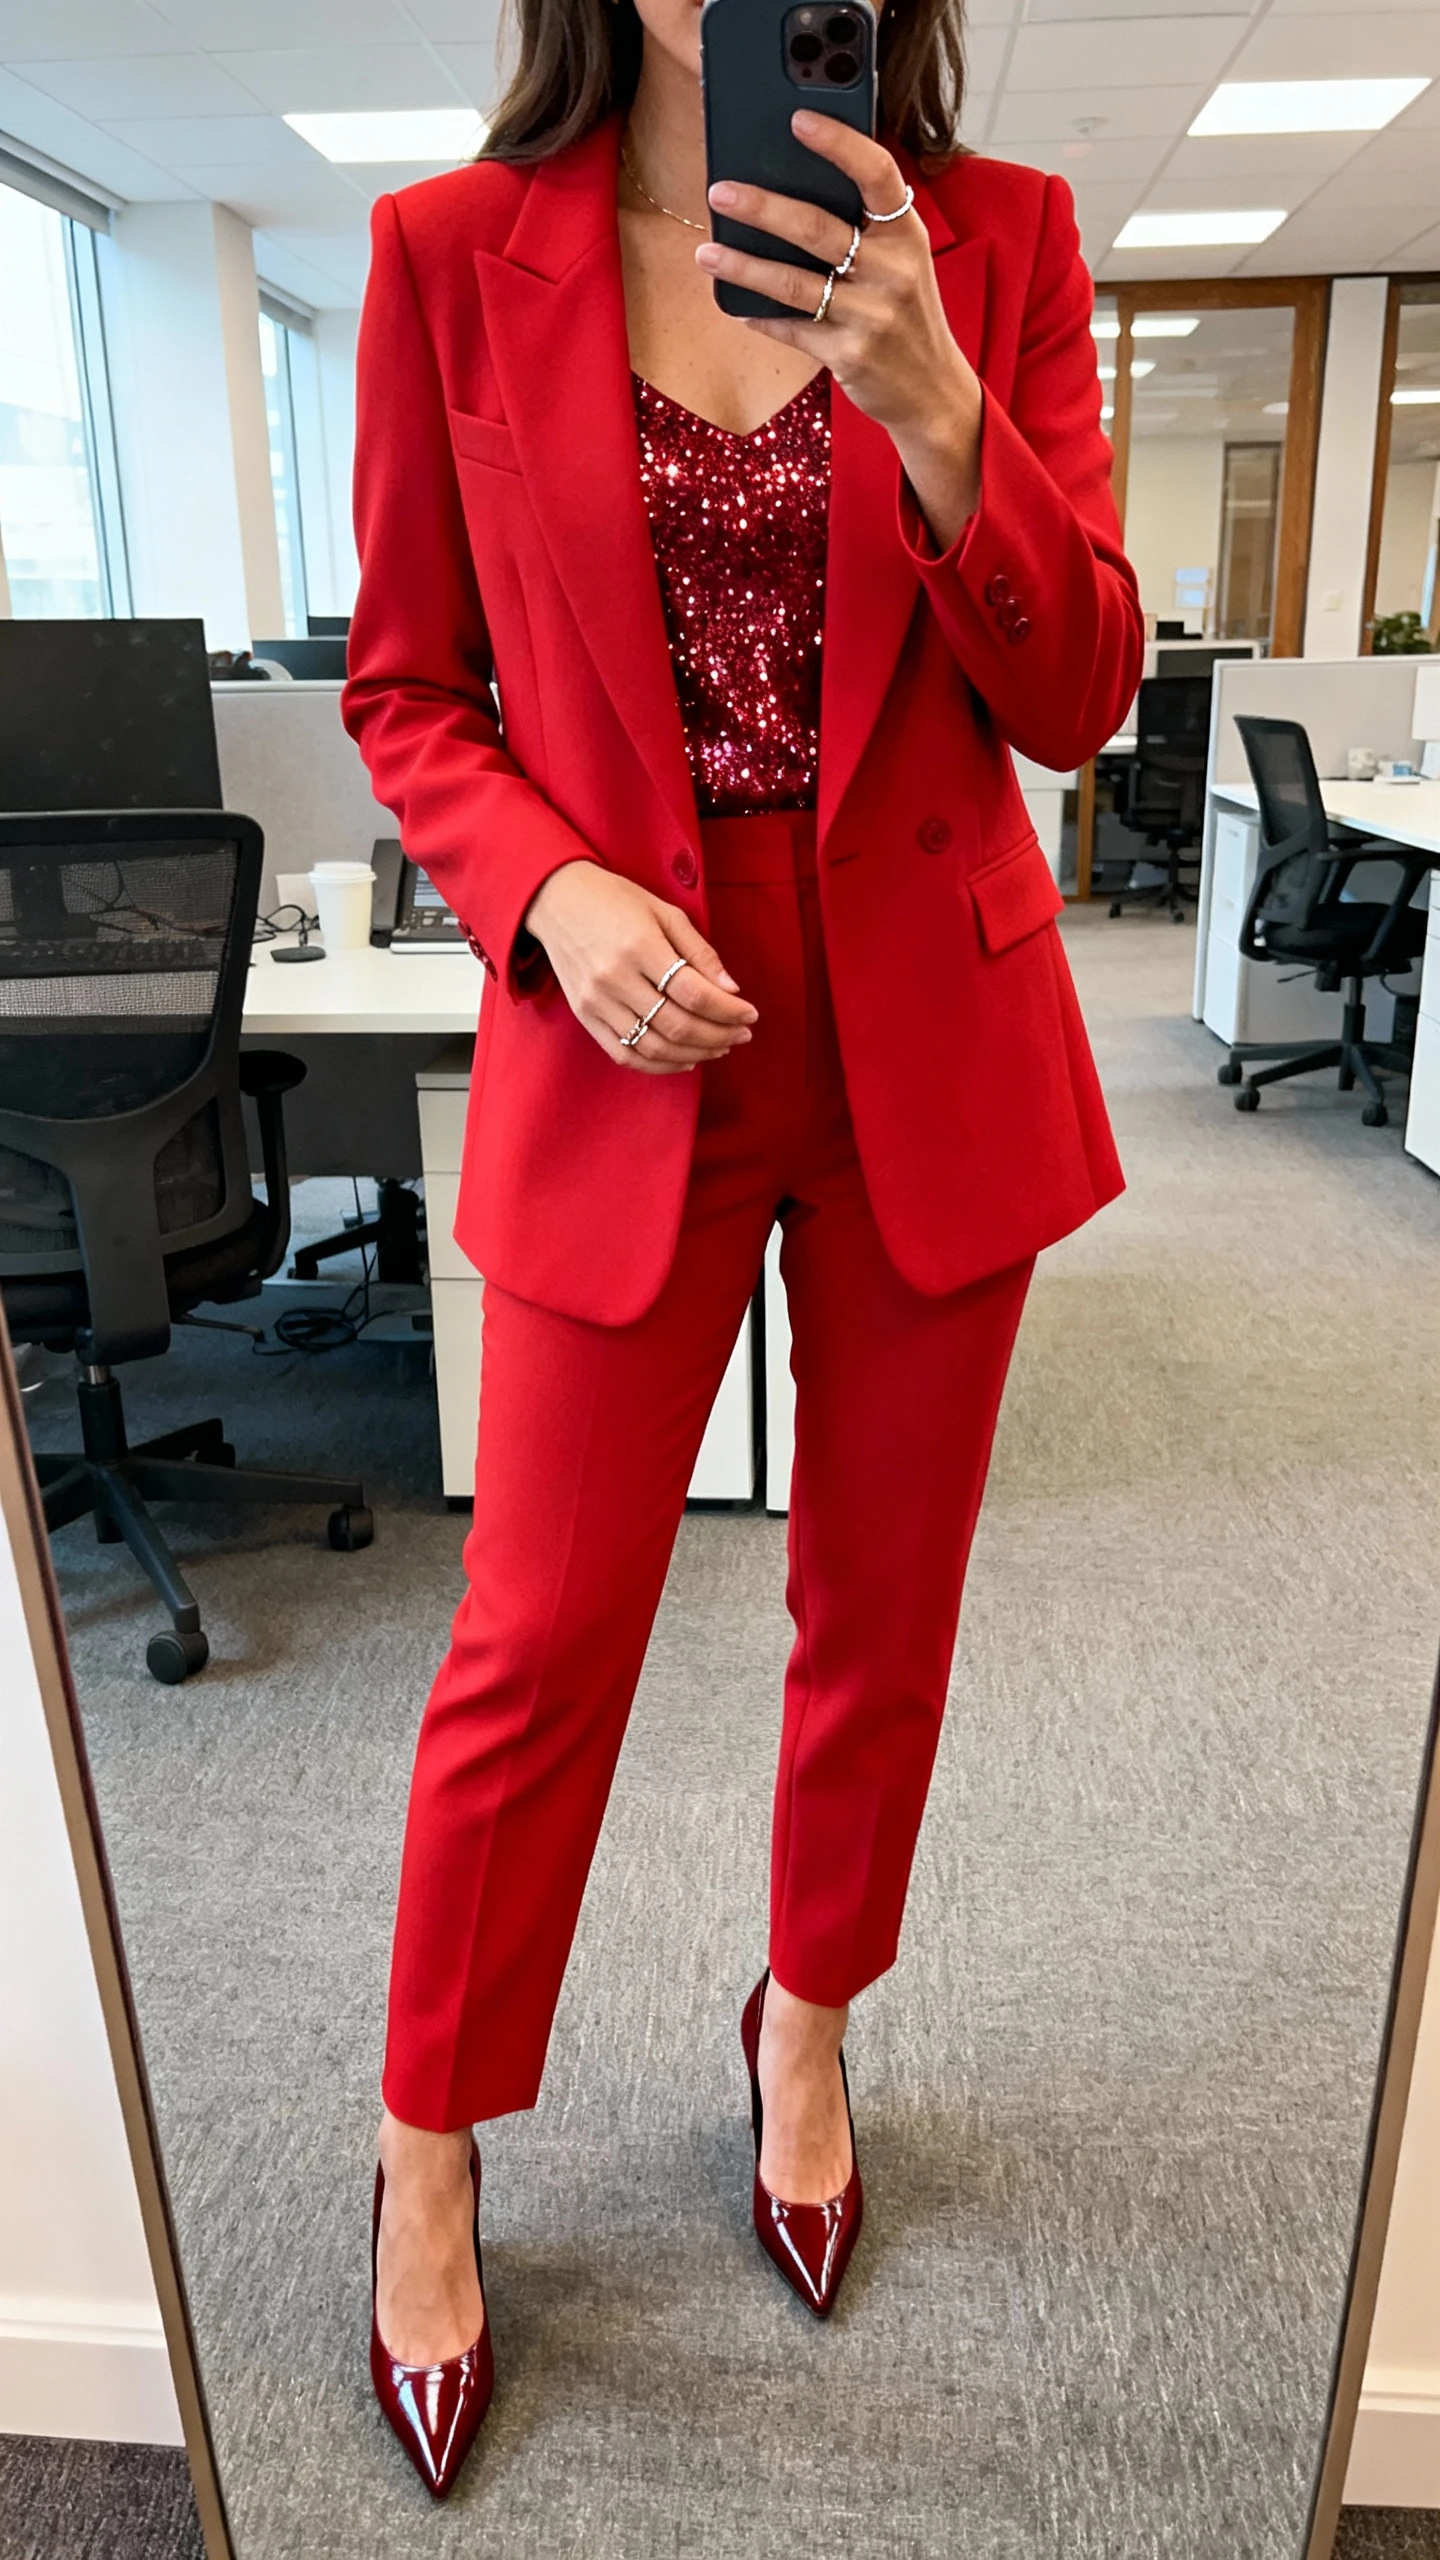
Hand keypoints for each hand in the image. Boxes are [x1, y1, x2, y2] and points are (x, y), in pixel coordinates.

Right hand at [523, 860, 756, 1074]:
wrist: (557, 901)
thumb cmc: (616, 901)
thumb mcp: (664, 912)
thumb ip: (699, 951)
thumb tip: (731, 989)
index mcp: (639, 946)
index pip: (694, 992)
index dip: (728, 1009)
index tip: (750, 1013)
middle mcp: (615, 978)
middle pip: (677, 1024)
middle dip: (718, 1035)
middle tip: (742, 1034)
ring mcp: (597, 1001)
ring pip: (654, 1046)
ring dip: (695, 1053)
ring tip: (720, 1048)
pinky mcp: (585, 1016)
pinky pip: (625, 1054)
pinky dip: (659, 1065)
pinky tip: (685, 1059)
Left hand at [698, 115, 982, 548]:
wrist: (932, 390)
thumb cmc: (906, 313)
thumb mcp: (902, 261)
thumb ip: (865, 227)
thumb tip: (792, 186)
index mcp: (905, 234)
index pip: (876, 174)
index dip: (839, 143)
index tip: (799, 120)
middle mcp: (892, 270)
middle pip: (817, 227)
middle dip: (761, 208)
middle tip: (719, 192)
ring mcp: (871, 315)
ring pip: (794, 282)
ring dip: (743, 266)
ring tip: (705, 253)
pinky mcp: (849, 355)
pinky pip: (792, 328)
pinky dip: (760, 316)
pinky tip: (734, 305)